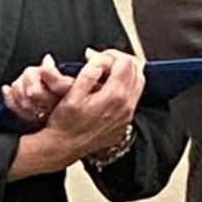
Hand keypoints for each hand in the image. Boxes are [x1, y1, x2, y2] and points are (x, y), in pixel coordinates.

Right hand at [9, 49, 143, 179]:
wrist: (63, 147)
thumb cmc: (64, 124)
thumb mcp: (71, 95)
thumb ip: (88, 74)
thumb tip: (99, 61)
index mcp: (114, 96)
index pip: (125, 62)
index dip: (110, 54)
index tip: (95, 57)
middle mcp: (126, 105)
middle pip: (136, 70)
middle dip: (119, 61)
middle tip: (102, 62)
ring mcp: (127, 115)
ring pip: (138, 83)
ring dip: (124, 74)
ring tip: (105, 74)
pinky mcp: (124, 122)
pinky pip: (133, 99)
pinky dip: (124, 88)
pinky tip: (107, 90)